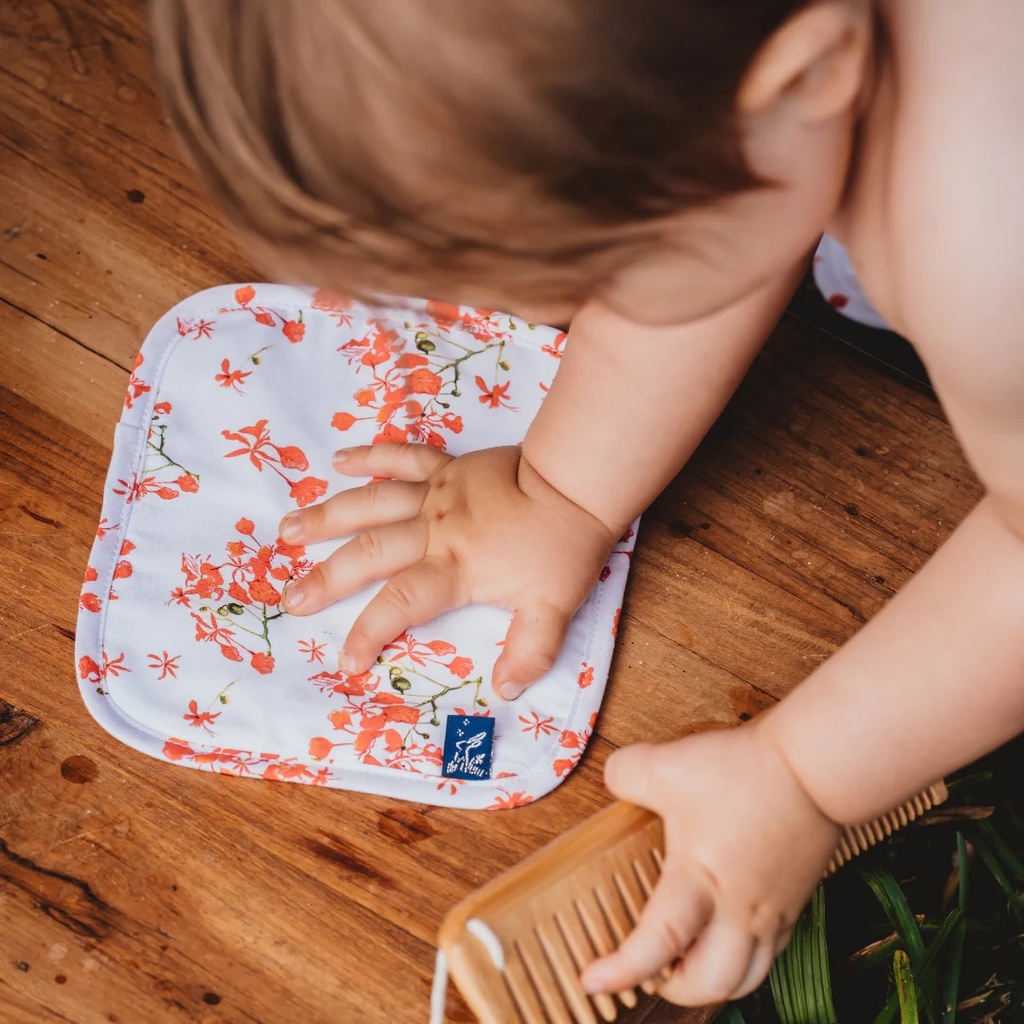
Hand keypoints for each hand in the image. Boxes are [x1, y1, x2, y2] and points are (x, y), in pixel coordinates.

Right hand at [278, 443, 617, 697]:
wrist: (576, 483)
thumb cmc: (563, 547)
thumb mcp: (555, 608)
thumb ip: (530, 650)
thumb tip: (505, 690)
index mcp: (454, 566)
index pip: (400, 604)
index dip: (369, 633)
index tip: (346, 661)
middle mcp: (434, 530)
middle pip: (369, 554)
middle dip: (326, 579)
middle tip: (290, 598)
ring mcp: (436, 494)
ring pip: (371, 503)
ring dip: (327, 517)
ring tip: (287, 531)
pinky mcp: (446, 467)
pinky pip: (401, 458)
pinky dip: (370, 457)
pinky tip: (339, 461)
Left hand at [581, 718, 841, 1004]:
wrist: (814, 767)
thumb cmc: (745, 773)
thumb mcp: (668, 766)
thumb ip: (627, 774)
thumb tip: (612, 780)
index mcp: (700, 881)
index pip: (657, 943)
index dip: (623, 969)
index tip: (594, 981)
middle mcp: (740, 909)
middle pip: (713, 982)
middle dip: (679, 991)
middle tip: (653, 976)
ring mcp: (774, 908)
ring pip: (750, 975)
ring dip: (717, 979)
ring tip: (691, 963)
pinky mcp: (798, 896)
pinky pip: (775, 948)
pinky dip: (749, 954)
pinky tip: (734, 931)